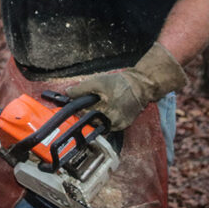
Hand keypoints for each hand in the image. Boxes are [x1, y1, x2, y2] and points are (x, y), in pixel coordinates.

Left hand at [66, 42, 186, 130]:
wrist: (141, 86)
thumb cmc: (119, 83)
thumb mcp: (98, 82)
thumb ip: (81, 89)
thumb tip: (67, 93)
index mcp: (104, 111)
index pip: (83, 115)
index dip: (77, 109)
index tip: (71, 106)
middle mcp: (112, 122)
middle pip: (91, 122)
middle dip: (86, 114)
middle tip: (84, 106)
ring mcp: (119, 125)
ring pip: (100, 125)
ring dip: (95, 117)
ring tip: (97, 106)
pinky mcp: (124, 126)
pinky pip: (109, 125)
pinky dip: (105, 119)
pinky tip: (105, 110)